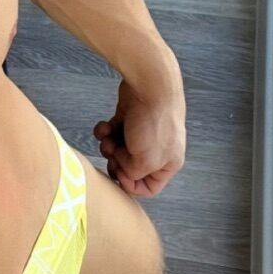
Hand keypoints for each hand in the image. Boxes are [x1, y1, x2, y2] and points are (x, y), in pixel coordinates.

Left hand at [92, 77, 185, 197]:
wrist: (149, 86)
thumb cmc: (153, 124)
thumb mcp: (146, 161)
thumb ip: (134, 174)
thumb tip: (123, 169)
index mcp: (167, 164)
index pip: (149, 188)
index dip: (131, 185)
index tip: (120, 174)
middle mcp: (156, 150)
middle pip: (129, 169)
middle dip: (116, 163)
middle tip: (113, 154)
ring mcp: (141, 133)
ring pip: (118, 150)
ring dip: (109, 146)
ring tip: (109, 138)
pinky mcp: (128, 119)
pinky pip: (112, 133)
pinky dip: (106, 131)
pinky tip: (105, 125)